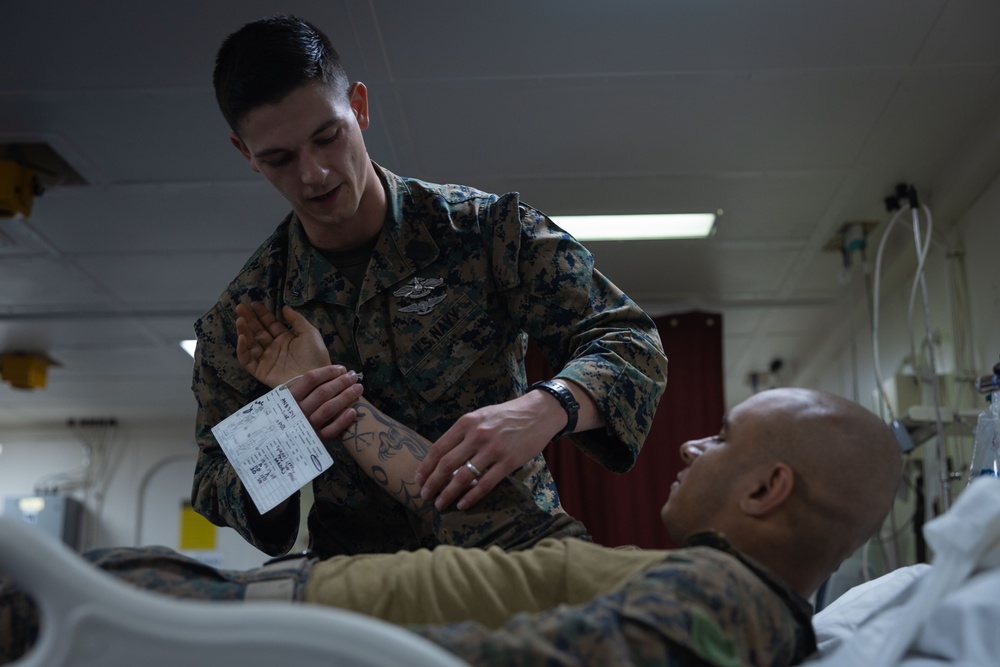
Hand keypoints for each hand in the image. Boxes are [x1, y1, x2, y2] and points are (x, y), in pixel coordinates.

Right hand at [236, 301, 329, 387]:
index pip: (270, 324)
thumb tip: (285, 307)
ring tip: (240, 320)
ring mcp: (267, 360)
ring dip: (244, 331)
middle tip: (240, 307)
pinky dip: (243, 349)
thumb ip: (297, 320)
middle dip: (249, 320)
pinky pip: (247, 360)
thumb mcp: (310, 334)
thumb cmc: (315, 356)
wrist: (314, 379)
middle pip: (258, 332)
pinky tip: (242, 337)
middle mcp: (274, 348)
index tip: (254, 303)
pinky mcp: (260, 371)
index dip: (262, 314)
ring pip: (250, 343)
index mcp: (286, 339)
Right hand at [287, 365, 364, 439]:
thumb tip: (329, 374)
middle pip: (323, 392)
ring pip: (328, 408)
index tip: (341, 369)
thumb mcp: (286, 401)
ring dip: (346, 396)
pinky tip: (353, 411)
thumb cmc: (287, 417)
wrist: (276, 446)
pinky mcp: (315, 440)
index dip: (328, 372)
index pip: (310, 379)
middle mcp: (298, 411)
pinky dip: (342, 421)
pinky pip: (331, 431)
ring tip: (358, 388)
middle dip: (342, 382)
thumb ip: (303, 389)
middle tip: (354, 377)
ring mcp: (307, 426)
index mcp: (289, 398)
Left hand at [414, 392, 563, 510]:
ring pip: (463, 477)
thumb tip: (442, 458)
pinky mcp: (509, 462)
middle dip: (432, 484)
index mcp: (467, 423)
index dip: (425, 467)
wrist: (538, 413)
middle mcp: (477, 435)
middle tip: (424, 496)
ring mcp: (493, 449)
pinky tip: (462, 505)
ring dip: (448, 494)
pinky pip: (485, 484)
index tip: (418, 480)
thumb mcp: (480, 417)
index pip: (438, 448)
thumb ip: (462, 434)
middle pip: (446, 465)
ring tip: (440, 504)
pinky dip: (471, 497)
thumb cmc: (506, 416)